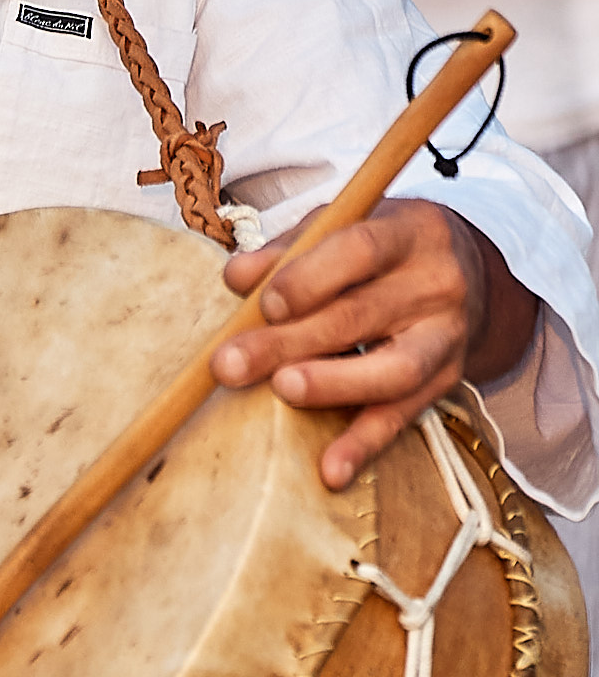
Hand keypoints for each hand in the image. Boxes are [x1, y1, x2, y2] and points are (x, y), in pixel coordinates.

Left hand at [210, 198, 533, 488]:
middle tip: (231, 365)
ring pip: (393, 370)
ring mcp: (446, 338)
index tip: (264, 305)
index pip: (359, 250)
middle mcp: (435, 284)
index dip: (309, 278)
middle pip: (361, 316)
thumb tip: (236, 279)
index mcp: (408, 231)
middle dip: (291, 342)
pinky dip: (364, 444)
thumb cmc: (382, 245)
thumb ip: (290, 249)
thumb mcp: (343, 226)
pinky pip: (404, 417)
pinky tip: (331, 470)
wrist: (466, 270)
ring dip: (331, 385)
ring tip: (282, 391)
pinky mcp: (447, 383)